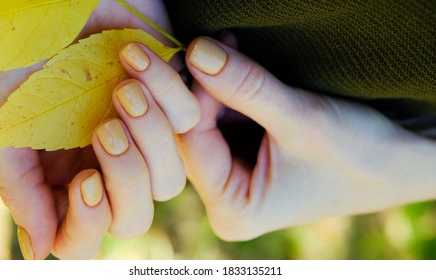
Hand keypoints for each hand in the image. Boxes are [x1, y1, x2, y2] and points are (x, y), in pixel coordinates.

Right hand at [0, 0, 197, 258]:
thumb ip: (21, 186)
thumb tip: (40, 250)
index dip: (88, 222)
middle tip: (105, 127)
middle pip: (134, 215)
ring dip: (150, 134)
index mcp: (64, 177)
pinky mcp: (170, 104)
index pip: (83, 236)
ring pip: (169, 177)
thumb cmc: (22, 56)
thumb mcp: (5, 122)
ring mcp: (141, 140)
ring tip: (123, 87)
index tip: (85, 180)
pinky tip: (133, 54)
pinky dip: (165, 88)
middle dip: (126, 177)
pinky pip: (189, 121)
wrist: (57, 0)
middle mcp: (106, 167)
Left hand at [177, 36, 435, 240]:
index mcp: (233, 210)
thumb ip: (246, 86)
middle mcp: (226, 202)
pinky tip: (239, 68)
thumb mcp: (300, 118)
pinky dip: (231, 94)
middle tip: (217, 43)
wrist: (396, 161)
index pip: (193, 143)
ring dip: (218, 86)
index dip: (197, 95)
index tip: (206, 50)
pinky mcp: (245, 163)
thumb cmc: (358, 153)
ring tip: (232, 48)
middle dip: (206, 89)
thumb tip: (198, 51)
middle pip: (194, 135)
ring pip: (206, 124)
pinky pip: (223, 123)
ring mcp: (234, 182)